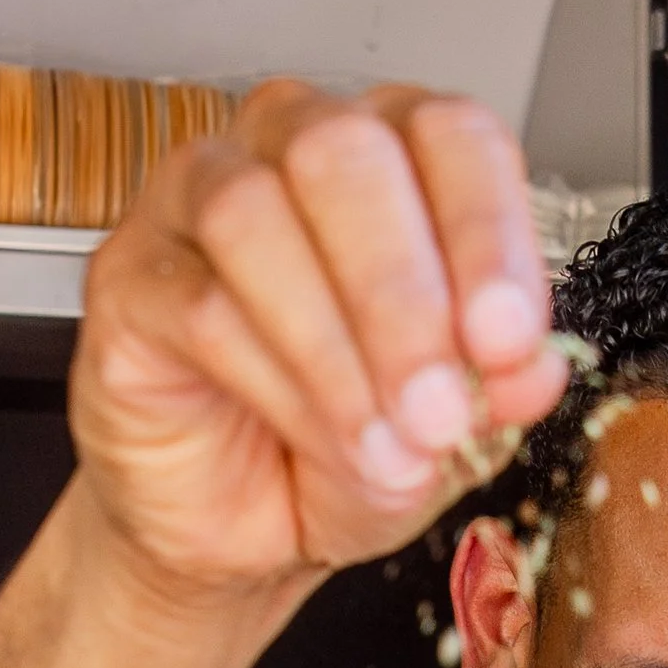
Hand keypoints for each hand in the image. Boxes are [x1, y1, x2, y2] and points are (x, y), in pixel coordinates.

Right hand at [68, 80, 569, 612]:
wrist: (242, 532)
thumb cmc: (340, 448)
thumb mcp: (451, 433)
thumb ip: (495, 390)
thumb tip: (537, 368)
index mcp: (392, 153)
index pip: (448, 135)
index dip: (487, 232)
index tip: (510, 339)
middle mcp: (289, 148)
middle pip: (343, 154)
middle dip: (406, 294)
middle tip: (440, 409)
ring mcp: (193, 201)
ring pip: (256, 216)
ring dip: (339, 345)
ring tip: (390, 445)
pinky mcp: (130, 277)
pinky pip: (201, 304)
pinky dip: (283, 384)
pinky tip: (331, 440)